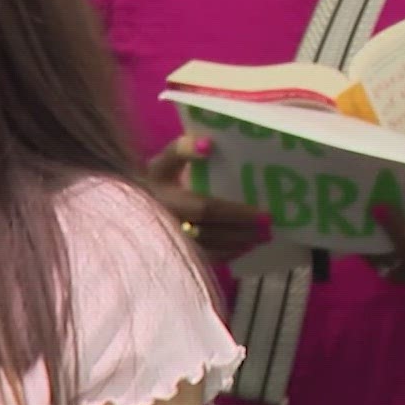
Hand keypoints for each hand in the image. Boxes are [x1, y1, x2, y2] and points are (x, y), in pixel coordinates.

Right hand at [146, 135, 272, 263]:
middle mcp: (165, 223)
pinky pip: (202, 260)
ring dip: (238, 243)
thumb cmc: (159, 178)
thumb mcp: (166, 159)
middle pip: (211, 232)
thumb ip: (183, 148)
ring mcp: (168, 242)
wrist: (135, 205)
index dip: (235, 212)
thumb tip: (207, 145)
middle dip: (243, 230)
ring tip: (263, 237)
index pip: (205, 209)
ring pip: (208, 249)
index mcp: (165, 196)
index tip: (263, 213)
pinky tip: (244, 247)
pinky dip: (226, 254)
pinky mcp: (173, 255)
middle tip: (269, 225)